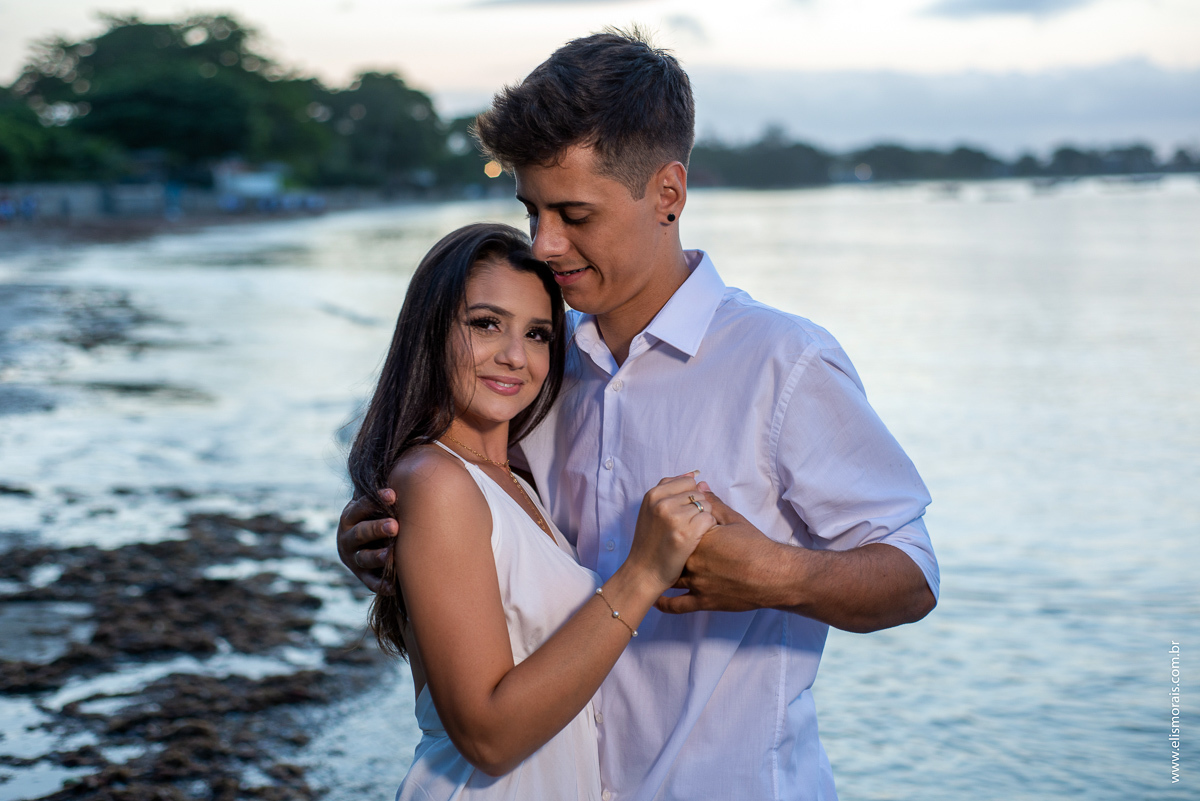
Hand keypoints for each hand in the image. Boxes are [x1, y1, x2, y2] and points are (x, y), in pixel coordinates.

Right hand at [336, 489, 398, 593]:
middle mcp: (347, 536)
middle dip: (377, 528)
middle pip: (361, 532)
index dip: (376, 500)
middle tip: (395, 525)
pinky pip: (369, 582)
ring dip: (378, 556)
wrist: (363, 545)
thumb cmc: (380, 515)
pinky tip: (394, 587)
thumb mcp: (377, 503)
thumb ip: (389, 490)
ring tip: (392, 555)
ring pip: (364, 557)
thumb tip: (421, 452)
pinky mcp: (360, 576)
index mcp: (351, 515)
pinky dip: (380, 584)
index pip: (361, 506)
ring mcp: (353, 557)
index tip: (393, 495)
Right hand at [626, 473, 716, 592]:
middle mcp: (663, 503)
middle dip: (697, 507)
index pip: (687, 481)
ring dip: (703, 518)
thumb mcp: (650, 510)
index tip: (682, 511)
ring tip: (690, 532)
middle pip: (698, 493)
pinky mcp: (686, 533)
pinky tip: (696, 539)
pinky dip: (707, 529)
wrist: (644, 572)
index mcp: (653, 494)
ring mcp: (674, 518)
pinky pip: (710, 519)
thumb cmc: (649, 542)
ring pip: (706, 506)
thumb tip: (693, 474)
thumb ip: (670, 490)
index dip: (690, 496)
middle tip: (685, 525)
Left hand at [655, 488, 784, 613]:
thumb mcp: (734, 520)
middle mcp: (693, 560)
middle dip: (667, 551)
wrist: (774, 574)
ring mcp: (697, 583)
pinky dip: (664, 604)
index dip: (674, 528)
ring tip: (656, 571)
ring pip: (670, 578)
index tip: (672, 528)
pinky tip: (657, 599)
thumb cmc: (756, 546)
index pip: (676, 529)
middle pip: (670, 554)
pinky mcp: (703, 601)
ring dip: (664, 574)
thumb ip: (713, 503)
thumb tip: (700, 485)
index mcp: (698, 537)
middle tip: (662, 549)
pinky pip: (677, 606)